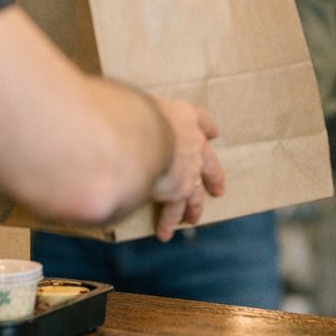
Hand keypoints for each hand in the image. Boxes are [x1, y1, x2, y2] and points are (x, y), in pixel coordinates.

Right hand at [149, 96, 224, 241]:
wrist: (143, 135)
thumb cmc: (135, 112)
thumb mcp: (141, 103)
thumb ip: (138, 111)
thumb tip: (118, 111)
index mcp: (184, 116)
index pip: (201, 119)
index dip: (208, 127)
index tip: (214, 132)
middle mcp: (193, 142)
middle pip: (209, 162)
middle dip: (213, 176)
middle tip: (217, 189)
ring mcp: (190, 168)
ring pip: (195, 192)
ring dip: (193, 207)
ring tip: (191, 219)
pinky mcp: (179, 190)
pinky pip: (174, 209)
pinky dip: (168, 221)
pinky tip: (165, 231)